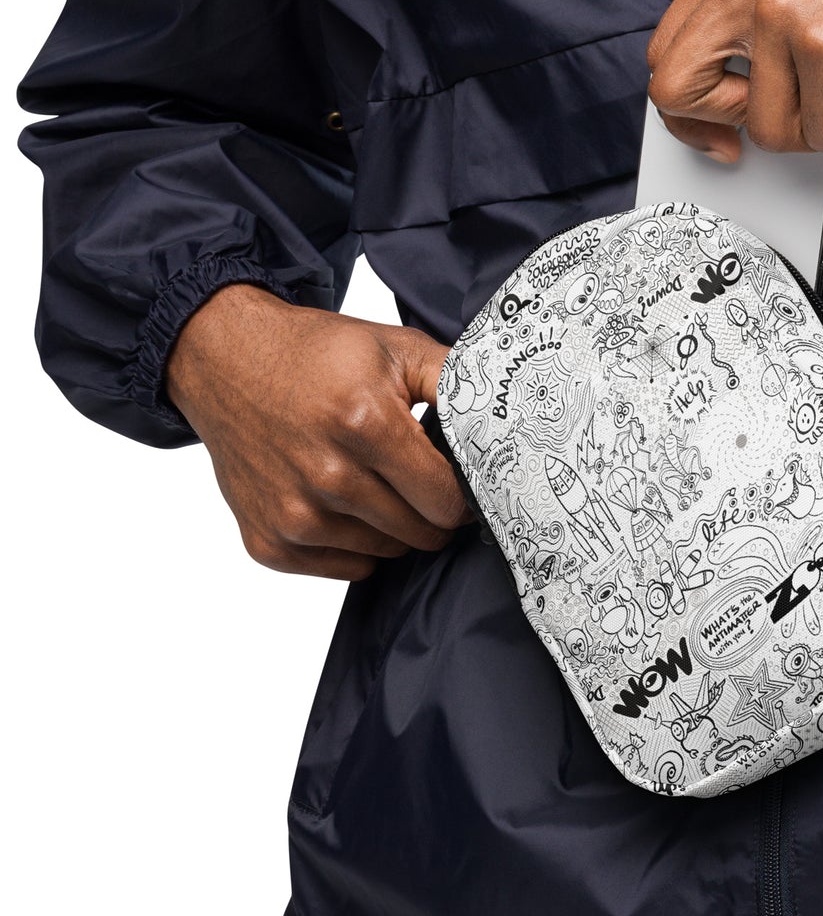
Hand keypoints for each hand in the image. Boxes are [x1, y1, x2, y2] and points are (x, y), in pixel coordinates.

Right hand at [166, 284, 471, 579]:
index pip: (447, 500)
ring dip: (392, 525)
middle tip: (417, 477)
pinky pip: (345, 568)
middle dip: (431, 510)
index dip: (462, 493)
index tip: (456, 478)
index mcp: (364, 424)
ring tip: (372, 479)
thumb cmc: (313, 354)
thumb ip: (457, 382)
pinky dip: (353, 544)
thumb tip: (506, 422)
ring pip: (386, 552)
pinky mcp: (268, 541)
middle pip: (421, 532)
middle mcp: (327, 476)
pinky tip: (339, 500)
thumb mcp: (394, 347)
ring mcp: (294, 515)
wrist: (222, 360)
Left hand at [646, 0, 822, 158]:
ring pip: (767, 129)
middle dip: (727, 124)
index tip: (718, 130)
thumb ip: (747, 17)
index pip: (665, 54)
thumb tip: (718, 90)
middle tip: (779, 120)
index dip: (688, 110)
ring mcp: (783, 15)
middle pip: (677, 92)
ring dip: (821, 122)